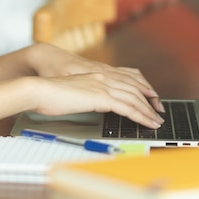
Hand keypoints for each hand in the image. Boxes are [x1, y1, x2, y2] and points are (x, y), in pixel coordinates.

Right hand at [26, 44, 164, 125]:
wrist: (39, 89)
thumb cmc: (49, 93)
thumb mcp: (73, 92)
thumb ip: (86, 95)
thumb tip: (92, 104)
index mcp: (97, 75)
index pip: (127, 79)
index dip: (142, 88)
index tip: (150, 99)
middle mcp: (103, 77)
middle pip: (135, 87)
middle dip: (150, 100)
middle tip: (159, 111)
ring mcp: (103, 86)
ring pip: (135, 98)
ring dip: (149, 111)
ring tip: (157, 121)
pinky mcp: (101, 97)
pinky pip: (127, 107)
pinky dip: (141, 116)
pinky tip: (148, 123)